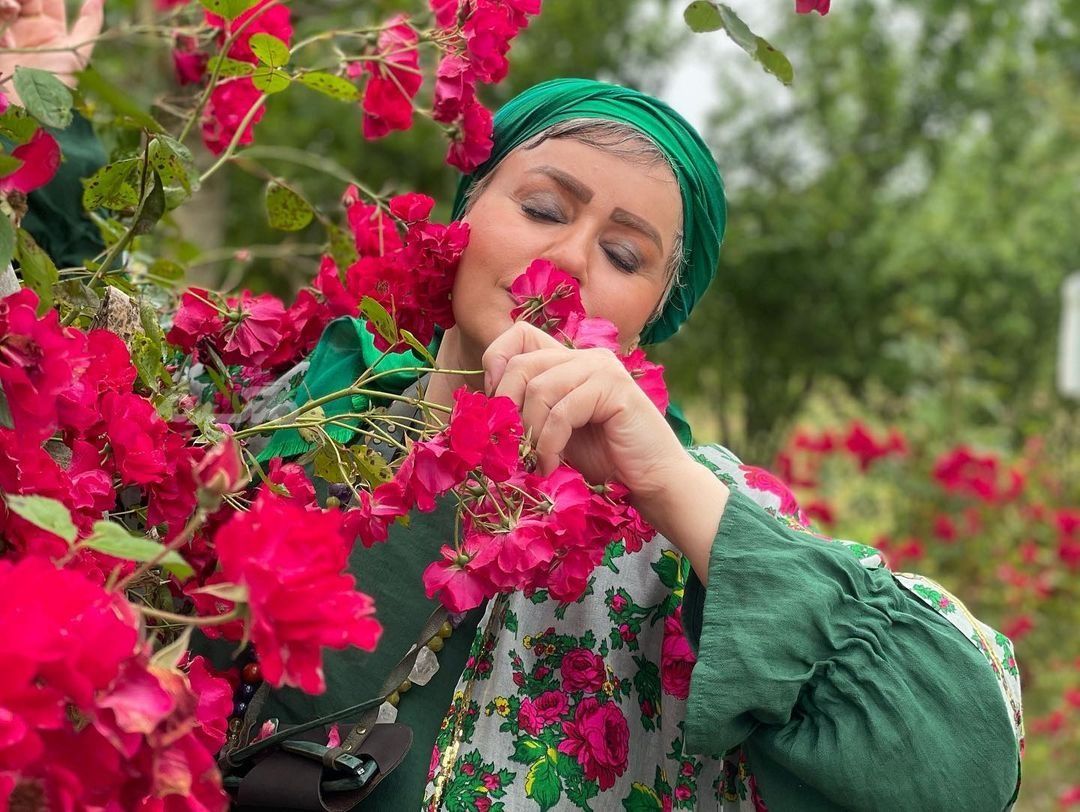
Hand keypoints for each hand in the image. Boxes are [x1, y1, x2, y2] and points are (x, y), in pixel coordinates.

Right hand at [0, 0, 104, 104]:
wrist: (22, 109)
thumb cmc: (54, 86)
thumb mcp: (76, 55)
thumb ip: (88, 24)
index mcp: (51, 31)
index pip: (50, 0)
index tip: (46, 0)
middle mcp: (27, 29)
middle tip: (24, 6)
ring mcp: (7, 33)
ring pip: (7, 3)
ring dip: (9, 3)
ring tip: (12, 10)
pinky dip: (1, 13)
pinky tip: (7, 32)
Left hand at [483, 321, 684, 492]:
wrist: (653, 483)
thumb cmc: (604, 463)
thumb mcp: (554, 433)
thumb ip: (528, 412)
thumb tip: (484, 411)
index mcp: (570, 361)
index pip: (519, 335)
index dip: (497, 362)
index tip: (495, 406)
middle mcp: (586, 356)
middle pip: (522, 362)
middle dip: (507, 408)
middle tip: (510, 445)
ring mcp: (602, 368)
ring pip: (540, 388)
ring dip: (529, 433)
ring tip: (534, 462)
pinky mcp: (614, 388)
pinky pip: (562, 411)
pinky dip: (549, 443)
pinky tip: (551, 465)